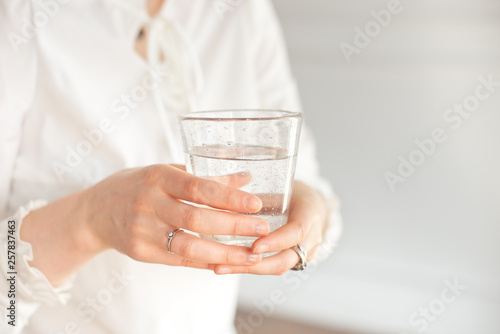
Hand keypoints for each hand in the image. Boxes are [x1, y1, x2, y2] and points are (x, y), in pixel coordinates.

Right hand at [84, 164, 269, 269]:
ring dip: (224, 252)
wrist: (95, 212)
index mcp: (157, 177)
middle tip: (262, 229)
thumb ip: (203, 176)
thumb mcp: (165, 172)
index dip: (228, 196)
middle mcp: (148, 204)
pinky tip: (227, 262)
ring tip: (252, 254)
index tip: (255, 203)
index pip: (197, 187)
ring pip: (188, 245)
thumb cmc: (138, 185)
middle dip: (233, 225)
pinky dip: (205, 261)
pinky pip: (178, 260)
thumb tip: (245, 178)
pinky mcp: (140, 253)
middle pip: (196, 219)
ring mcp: (142, 231)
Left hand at [213, 181, 328, 274]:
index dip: (277, 241)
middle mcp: (312, 236)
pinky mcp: (293, 261)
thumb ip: (260, 194)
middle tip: (231, 261)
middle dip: (259, 264)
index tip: (255, 246)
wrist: (309, 203)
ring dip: (249, 269)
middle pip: (287, 258)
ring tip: (221, 268)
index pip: (297, 232)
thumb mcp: (281, 185)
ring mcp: (304, 252)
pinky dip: (249, 268)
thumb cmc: (291, 190)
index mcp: (310, 213)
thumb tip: (225, 188)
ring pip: (278, 267)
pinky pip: (272, 267)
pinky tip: (226, 267)